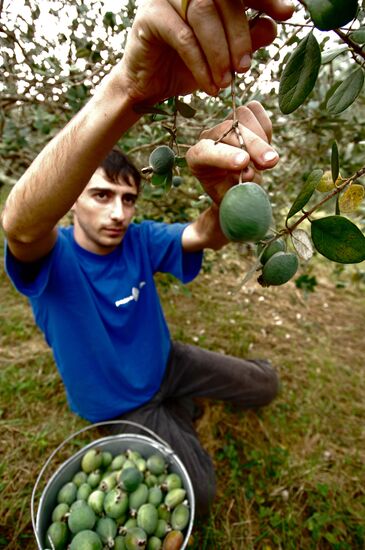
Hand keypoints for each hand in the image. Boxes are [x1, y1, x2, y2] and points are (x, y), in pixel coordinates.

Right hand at [119, 0, 293, 103]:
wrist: (150, 86)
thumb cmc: (187, 66)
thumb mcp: (224, 56)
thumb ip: (247, 39)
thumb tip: (272, 26)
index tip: (287, 13)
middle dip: (240, 36)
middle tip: (244, 68)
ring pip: (203, 15)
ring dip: (220, 53)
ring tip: (226, 82)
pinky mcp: (149, 16)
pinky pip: (183, 37)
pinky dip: (200, 64)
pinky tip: (209, 85)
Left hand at [185, 101, 278, 203]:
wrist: (237, 187)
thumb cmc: (231, 196)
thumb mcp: (232, 200)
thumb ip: (237, 189)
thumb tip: (249, 173)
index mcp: (196, 159)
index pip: (205, 152)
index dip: (224, 156)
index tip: (243, 163)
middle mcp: (208, 138)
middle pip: (229, 130)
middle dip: (253, 145)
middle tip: (270, 162)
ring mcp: (224, 125)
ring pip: (244, 116)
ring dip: (261, 137)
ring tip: (265, 163)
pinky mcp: (240, 118)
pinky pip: (256, 111)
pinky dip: (266, 128)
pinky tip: (265, 147)